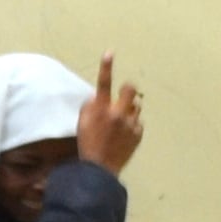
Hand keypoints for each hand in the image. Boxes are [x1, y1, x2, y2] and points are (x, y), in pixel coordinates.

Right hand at [75, 55, 145, 172]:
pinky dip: (132, 125)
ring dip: (129, 110)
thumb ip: (89, 106)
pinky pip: (138, 123)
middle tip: (123, 95)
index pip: (103, 83)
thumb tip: (98, 97)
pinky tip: (124, 135)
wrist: (100, 168)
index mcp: (102, 109)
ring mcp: (130, 124)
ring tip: (120, 122)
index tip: (110, 53)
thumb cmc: (87, 144)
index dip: (106, 67)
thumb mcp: (82, 123)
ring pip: (136, 107)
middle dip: (128, 89)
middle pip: (131, 90)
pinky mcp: (138, 134)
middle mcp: (118, 113)